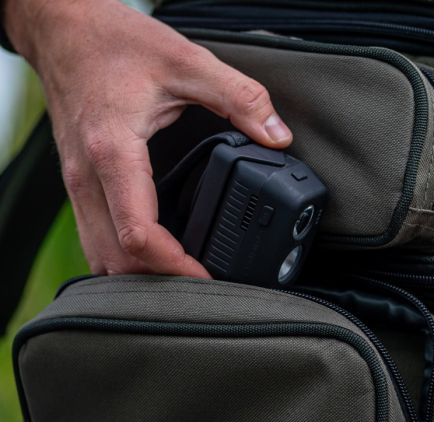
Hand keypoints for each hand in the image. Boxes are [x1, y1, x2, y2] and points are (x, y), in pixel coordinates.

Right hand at [4, 0, 292, 275]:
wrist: (59, 26)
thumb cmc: (111, 41)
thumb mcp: (185, 60)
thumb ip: (238, 97)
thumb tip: (277, 136)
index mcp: (113, 153)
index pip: (140, 236)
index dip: (177, 267)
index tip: (211, 279)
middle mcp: (87, 179)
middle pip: (118, 261)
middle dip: (162, 282)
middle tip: (206, 287)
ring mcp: (78, 186)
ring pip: (102, 257)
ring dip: (141, 276)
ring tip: (185, 278)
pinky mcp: (80, 186)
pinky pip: (98, 239)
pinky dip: (126, 258)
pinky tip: (157, 256)